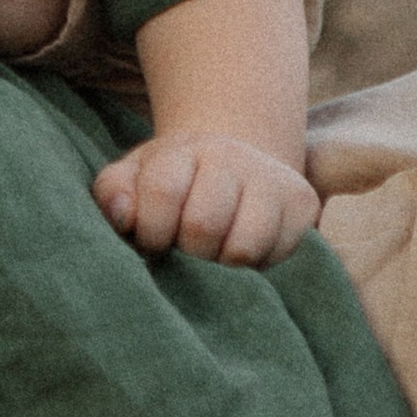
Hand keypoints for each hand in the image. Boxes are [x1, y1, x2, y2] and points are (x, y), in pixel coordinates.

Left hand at [93, 132, 319, 265]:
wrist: (235, 163)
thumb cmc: (173, 183)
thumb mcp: (135, 179)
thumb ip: (114, 194)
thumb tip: (124, 216)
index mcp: (182, 150)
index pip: (162, 191)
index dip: (151, 230)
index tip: (152, 241)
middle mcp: (230, 156)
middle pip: (202, 226)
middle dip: (187, 253)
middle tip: (186, 250)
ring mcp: (270, 178)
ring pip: (242, 248)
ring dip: (221, 265)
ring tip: (214, 253)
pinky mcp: (302, 202)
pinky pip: (277, 257)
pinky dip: (256, 267)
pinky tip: (243, 250)